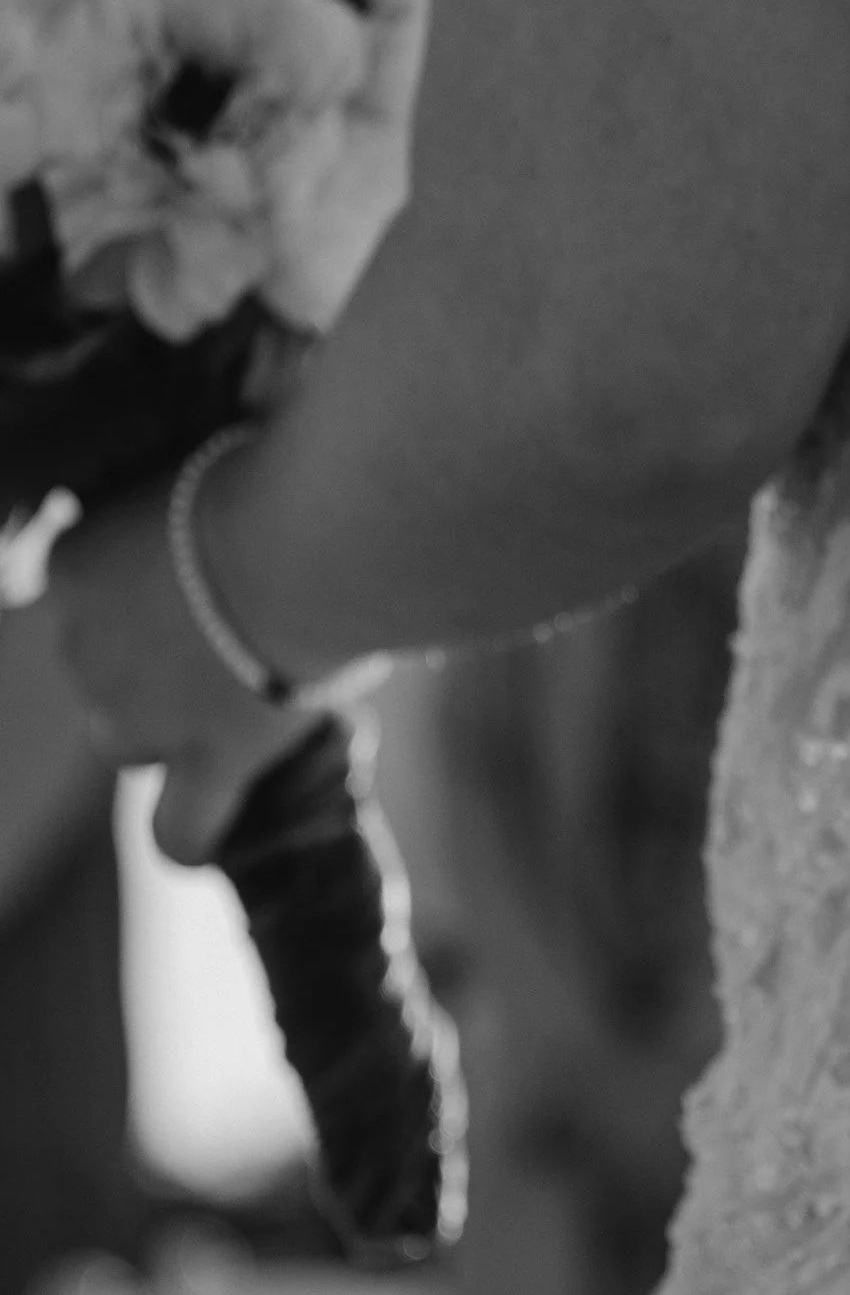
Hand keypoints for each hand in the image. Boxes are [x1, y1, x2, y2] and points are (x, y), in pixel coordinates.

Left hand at [44, 468, 312, 863]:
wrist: (327, 531)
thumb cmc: (288, 470)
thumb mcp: (221, 463)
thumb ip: (204, 495)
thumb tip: (243, 477)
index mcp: (76, 558)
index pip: (82, 589)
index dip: (142, 592)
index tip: (200, 577)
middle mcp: (82, 643)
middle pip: (98, 671)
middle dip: (154, 662)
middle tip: (235, 635)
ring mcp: (138, 713)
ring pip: (123, 745)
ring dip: (168, 733)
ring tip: (237, 709)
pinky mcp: (206, 763)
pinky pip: (177, 831)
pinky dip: (193, 832)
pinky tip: (218, 820)